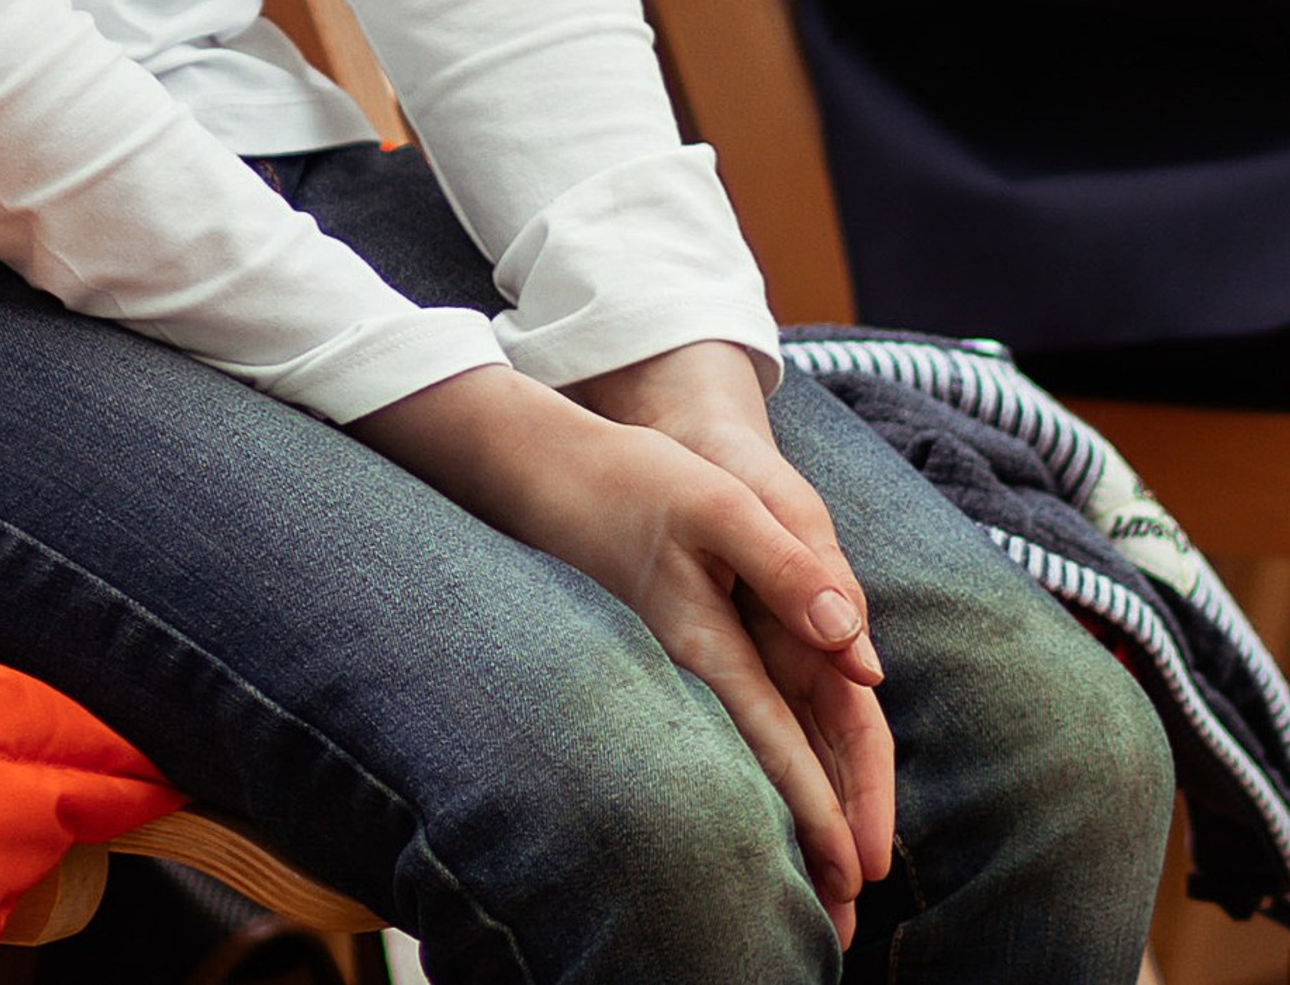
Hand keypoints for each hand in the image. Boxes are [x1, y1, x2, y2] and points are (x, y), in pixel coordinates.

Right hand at [357, 355, 888, 939]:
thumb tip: (854, 643)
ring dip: (786, 826)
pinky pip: (733, 730)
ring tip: (819, 894)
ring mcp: (682, 668)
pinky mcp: (676, 653)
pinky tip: (766, 805)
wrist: (541, 472)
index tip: (854, 872)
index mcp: (710, 646)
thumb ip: (786, 565)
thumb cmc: (632, 481)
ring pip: (749, 762)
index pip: (778, 744)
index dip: (820, 810)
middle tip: (846, 923)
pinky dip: (762, 777)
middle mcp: (696, 674)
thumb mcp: (717, 502)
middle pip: (768, 772)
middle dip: (810, 846)